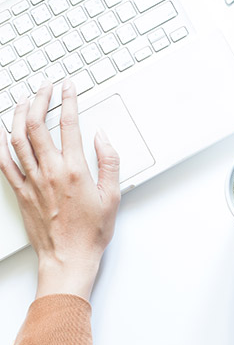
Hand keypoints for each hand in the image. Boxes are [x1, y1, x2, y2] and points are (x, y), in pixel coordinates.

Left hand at [0, 79, 120, 299]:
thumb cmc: (91, 231)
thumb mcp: (112, 196)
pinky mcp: (21, 193)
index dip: (68, 100)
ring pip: (18, 139)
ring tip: (23, 100)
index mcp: (75, 171)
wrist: (69, 258)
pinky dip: (0, 144)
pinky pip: (4, 163)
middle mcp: (51, 171)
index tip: (68, 87)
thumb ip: (109, 162)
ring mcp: (32, 181)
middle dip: (40, 99)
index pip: (69, 125)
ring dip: (19, 115)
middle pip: (38, 125)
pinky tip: (1, 132)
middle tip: (45, 87)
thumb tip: (102, 138)